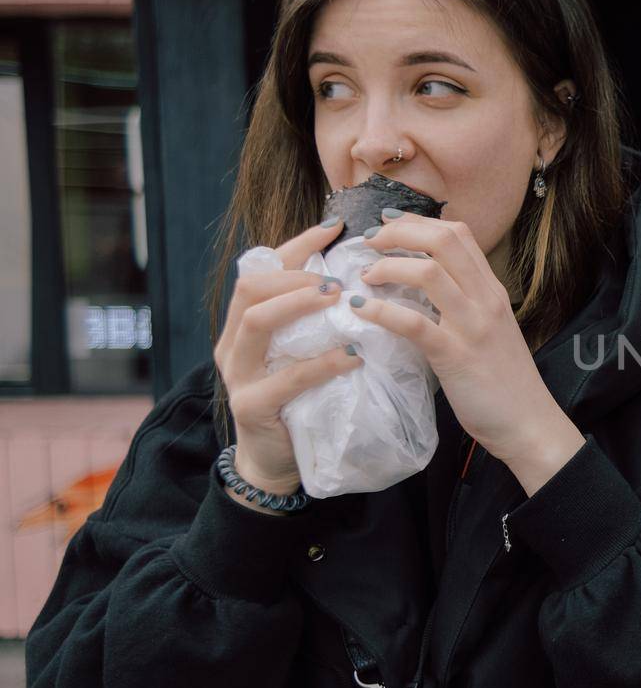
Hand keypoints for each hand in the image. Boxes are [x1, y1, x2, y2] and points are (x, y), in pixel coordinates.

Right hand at [215, 218, 363, 501]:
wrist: (276, 461)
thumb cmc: (298, 399)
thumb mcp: (305, 351)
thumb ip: (318, 319)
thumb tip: (359, 276)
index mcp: (244, 322)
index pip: (263, 268)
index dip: (297, 244)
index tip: (335, 226)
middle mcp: (233, 342)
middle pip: (250, 287)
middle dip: (296, 274)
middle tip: (339, 276)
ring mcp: (237, 374)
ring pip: (256, 322)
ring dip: (299, 304)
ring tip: (339, 299)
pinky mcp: (251, 406)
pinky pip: (286, 378)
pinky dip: (323, 363)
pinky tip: (353, 356)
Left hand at [351, 211, 582, 493]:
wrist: (529, 423)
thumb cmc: (506, 381)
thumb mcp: (491, 329)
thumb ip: (466, 304)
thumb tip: (426, 288)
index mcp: (492, 291)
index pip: (459, 234)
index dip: (419, 222)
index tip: (389, 226)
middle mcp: (485, 300)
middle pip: (443, 241)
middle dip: (399, 232)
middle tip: (370, 243)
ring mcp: (471, 326)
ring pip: (428, 273)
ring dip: (388, 267)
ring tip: (366, 277)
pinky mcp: (454, 356)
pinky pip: (414, 323)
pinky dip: (382, 311)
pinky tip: (362, 310)